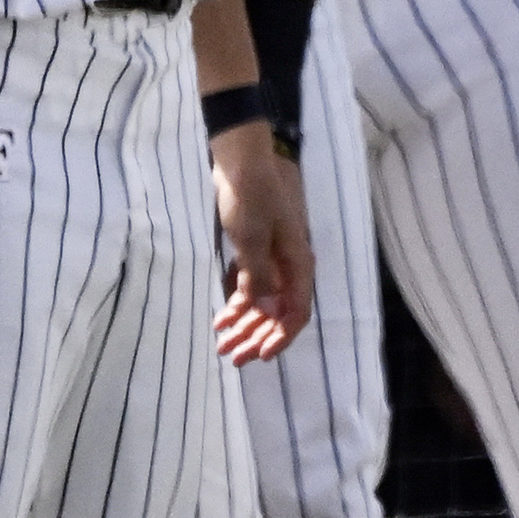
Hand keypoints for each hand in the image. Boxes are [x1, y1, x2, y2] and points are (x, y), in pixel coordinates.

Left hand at [210, 120, 312, 362]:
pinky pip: (252, 285)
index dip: (280, 337)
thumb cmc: (250, 196)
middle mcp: (290, 265)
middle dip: (256, 337)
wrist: (242, 160)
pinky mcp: (257, 250)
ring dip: (245, 324)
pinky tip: (221, 316)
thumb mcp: (251, 239)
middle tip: (232, 358)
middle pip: (278, 313)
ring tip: (222, 343)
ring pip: (264, 302)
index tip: (260, 356)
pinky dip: (238, 302)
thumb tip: (265, 311)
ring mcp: (274, 258)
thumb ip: (259, 278)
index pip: (296, 312)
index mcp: (297, 263)